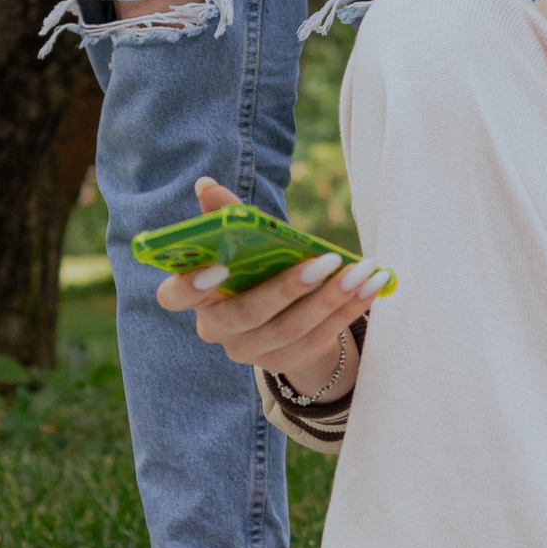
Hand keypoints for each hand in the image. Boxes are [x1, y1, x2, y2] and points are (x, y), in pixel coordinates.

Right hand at [152, 177, 384, 397]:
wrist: (284, 315)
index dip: (190, 286)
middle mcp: (219, 329)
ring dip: (331, 299)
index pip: (175, 297)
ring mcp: (251, 352)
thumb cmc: (256, 268)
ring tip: (363, 271)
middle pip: (248, 313)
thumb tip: (207, 185)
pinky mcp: (285, 362)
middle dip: (288, 288)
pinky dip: (348, 312)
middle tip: (326, 261)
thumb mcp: (243, 243)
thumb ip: (227, 217)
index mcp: (198, 297)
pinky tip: (371, 288)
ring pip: (291, 329)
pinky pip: (319, 339)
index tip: (217, 267)